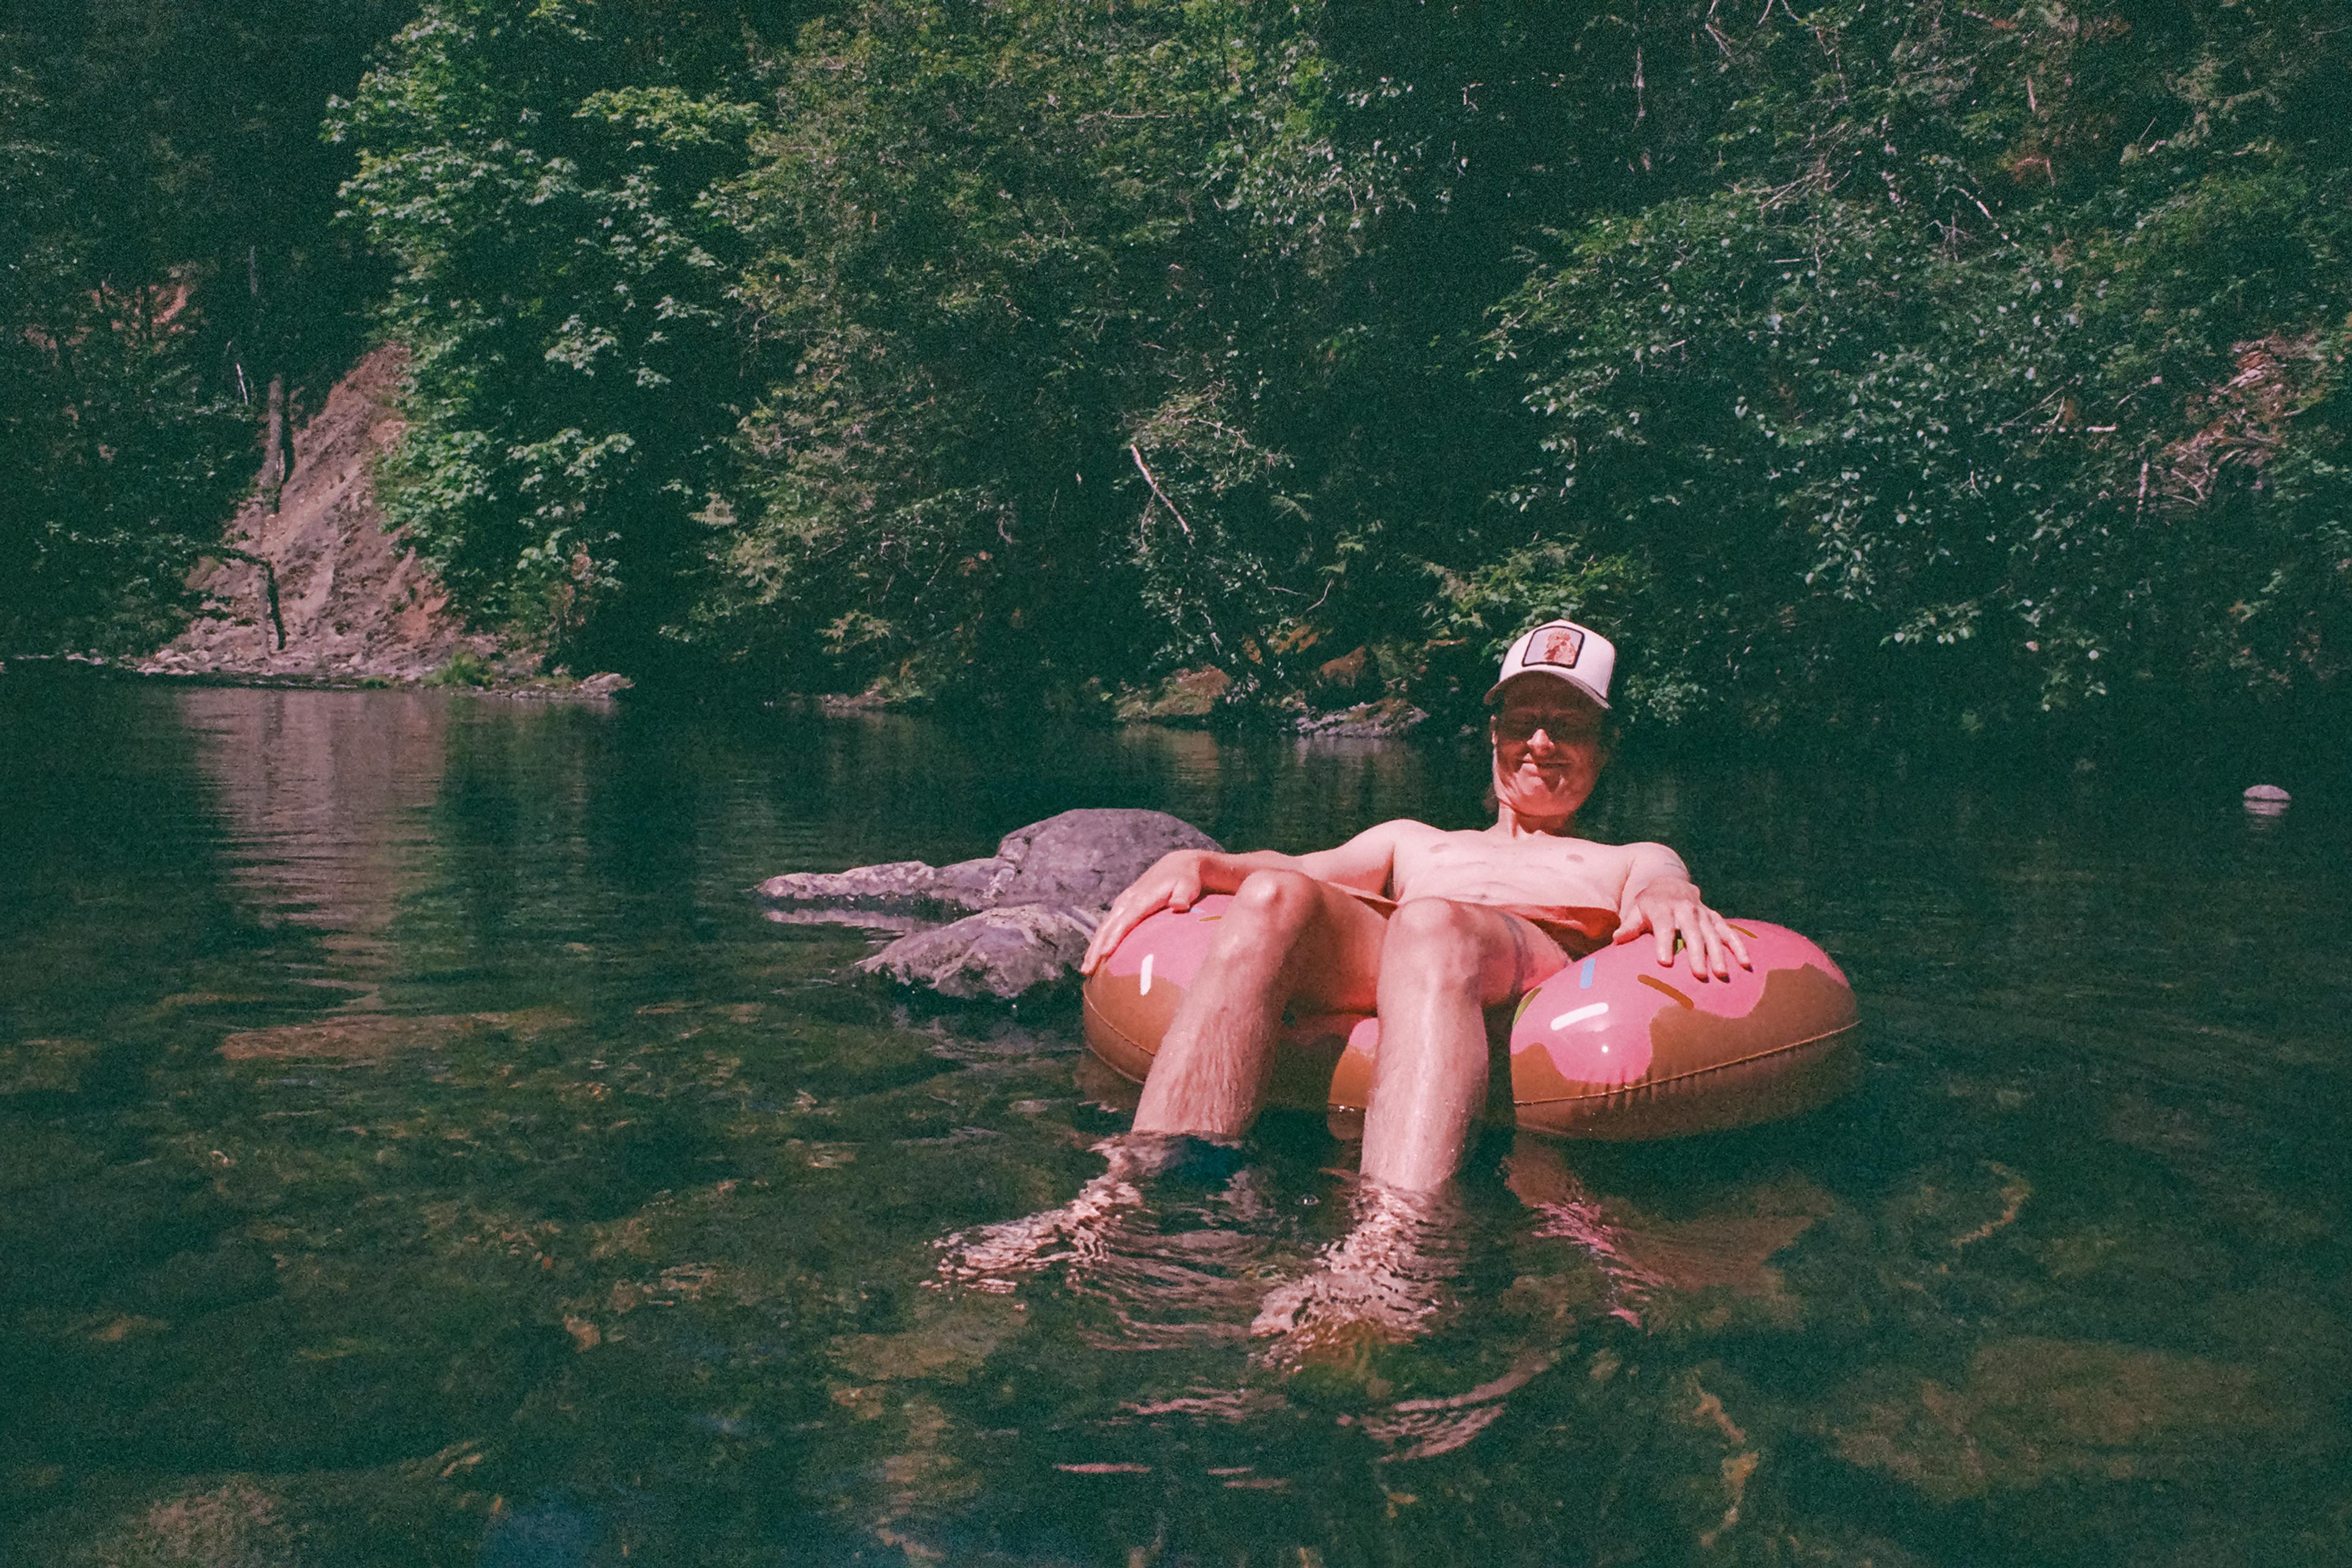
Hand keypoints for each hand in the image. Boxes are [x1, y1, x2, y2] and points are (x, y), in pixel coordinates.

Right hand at [1079, 850, 1209, 974]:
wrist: (1178, 865)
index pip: (1125, 920)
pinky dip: (1100, 941)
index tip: (1105, 954)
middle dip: (1096, 948)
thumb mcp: (1188, 885)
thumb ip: (1182, 896)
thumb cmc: (1185, 879)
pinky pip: (1108, 926)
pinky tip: (1096, 957)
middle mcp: (1128, 900)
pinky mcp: (1123, 906)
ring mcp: (1123, 903)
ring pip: (1104, 928)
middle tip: (1087, 970)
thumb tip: (1178, 905)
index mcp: (1142, 898)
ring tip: (1086, 970)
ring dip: (1093, 948)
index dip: (1114, 937)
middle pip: (1108, 927)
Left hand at [1613, 879, 1750, 979]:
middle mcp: (1685, 910)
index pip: (1664, 927)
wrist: (1667, 882)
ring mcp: (1702, 913)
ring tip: (1722, 974)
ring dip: (1719, 954)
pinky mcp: (1714, 917)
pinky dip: (1738, 945)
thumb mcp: (1636, 911)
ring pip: (1712, 934)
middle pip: (1692, 933)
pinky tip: (1745, 962)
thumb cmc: (1648, 905)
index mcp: (1663, 908)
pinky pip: (1728, 931)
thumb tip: (1616, 939)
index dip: (1664, 943)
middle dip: (1697, 954)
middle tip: (1700, 975)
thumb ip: (1629, 926)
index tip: (1664, 962)